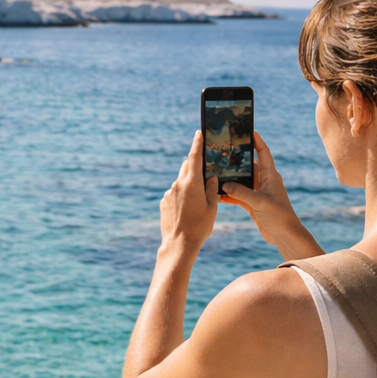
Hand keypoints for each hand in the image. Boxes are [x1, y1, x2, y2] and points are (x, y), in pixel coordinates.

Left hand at [160, 131, 220, 254]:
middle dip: (195, 165)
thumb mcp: (212, 207)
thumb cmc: (199, 227)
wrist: (179, 244)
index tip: (198, 133)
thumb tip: (211, 178)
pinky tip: (188, 209)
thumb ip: (212, 189)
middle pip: (186, 167)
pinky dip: (181, 195)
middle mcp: (178, 185)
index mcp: (192, 183)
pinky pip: (174, 193)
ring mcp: (168, 193)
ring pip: (180, 181)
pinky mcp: (163, 202)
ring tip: (198, 200)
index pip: (194, 157)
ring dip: (189, 184)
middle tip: (204, 169)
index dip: (197, 144)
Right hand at [218, 131, 323, 260]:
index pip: (263, 152)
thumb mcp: (260, 202)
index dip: (256, 141)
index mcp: (270, 176)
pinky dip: (229, 195)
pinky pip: (238, 195)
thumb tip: (224, 185)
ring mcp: (258, 193)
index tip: (248, 130)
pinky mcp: (253, 204)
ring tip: (217, 170)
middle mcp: (264, 181)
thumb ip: (242, 193)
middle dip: (238, 158)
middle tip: (225, 149)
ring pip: (242, 180)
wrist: (284, 235)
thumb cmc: (279, 215)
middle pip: (250, 165)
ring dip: (231, 177)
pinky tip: (218, 194)